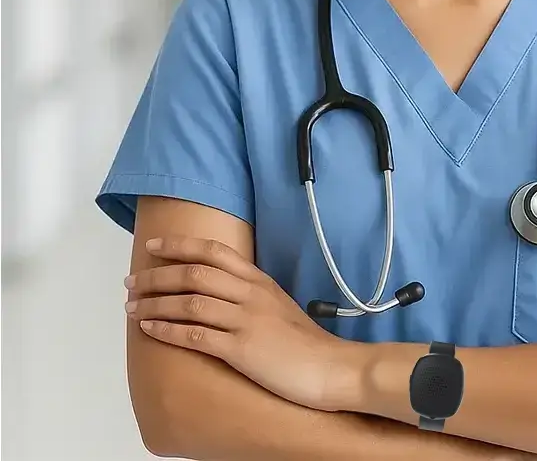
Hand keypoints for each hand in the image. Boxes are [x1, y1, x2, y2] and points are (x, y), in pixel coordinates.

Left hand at [125, 236, 346, 410]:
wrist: (327, 367)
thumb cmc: (302, 341)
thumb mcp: (277, 304)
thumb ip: (250, 293)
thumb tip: (219, 289)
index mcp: (258, 280)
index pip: (214, 251)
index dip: (180, 245)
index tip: (154, 246)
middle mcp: (250, 293)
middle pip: (195, 273)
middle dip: (157, 275)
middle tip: (132, 281)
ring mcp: (245, 320)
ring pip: (190, 301)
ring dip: (155, 302)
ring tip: (131, 306)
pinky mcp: (241, 349)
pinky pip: (195, 335)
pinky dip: (167, 329)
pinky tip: (149, 329)